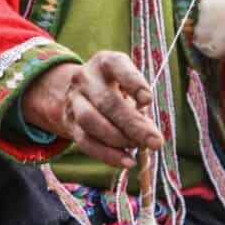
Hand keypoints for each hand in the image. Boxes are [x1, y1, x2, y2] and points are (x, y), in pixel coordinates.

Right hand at [21, 51, 163, 168]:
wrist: (79, 92)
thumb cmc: (116, 88)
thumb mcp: (129, 86)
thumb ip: (139, 104)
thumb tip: (148, 133)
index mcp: (105, 62)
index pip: (117, 66)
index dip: (133, 82)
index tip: (148, 100)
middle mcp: (86, 78)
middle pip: (107, 102)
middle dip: (133, 124)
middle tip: (156, 141)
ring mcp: (74, 100)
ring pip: (91, 121)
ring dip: (118, 139)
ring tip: (139, 148)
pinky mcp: (69, 123)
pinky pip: (86, 141)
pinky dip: (108, 155)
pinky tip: (126, 162)